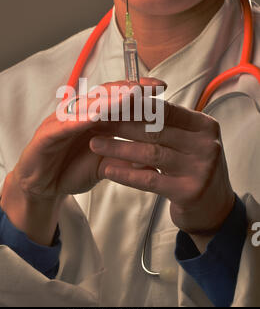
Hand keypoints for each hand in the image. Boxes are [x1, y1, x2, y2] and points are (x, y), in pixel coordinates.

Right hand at [1, 78, 165, 244]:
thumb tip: (156, 161)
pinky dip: (79, 120)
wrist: (43, 187)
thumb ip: (126, 160)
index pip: (118, 98)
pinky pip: (64, 126)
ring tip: (128, 95)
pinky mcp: (47, 135)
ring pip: (86, 107)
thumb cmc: (72, 170)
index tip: (162, 86)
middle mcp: (79, 114)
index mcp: (94, 117)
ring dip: (107, 100)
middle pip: (104, 95)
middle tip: (148, 85)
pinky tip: (94, 117)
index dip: (138, 91)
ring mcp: (63, 121)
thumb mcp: (106, 166)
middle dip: (127, 88)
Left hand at [89, 101, 234, 241]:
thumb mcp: (187, 141)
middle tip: (95, 120)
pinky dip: (126, 174)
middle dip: (121, 124)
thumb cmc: (191, 167)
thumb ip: (166, 124)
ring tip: (95, 143)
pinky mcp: (189, 192)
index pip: (165, 110)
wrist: (214, 208)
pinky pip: (150, 179)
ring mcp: (201, 169)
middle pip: (156, 129)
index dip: (135, 105)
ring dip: (119, 147)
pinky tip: (108, 169)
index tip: (109, 103)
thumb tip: (128, 101)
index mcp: (204, 126)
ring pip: (151, 152)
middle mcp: (206, 144)